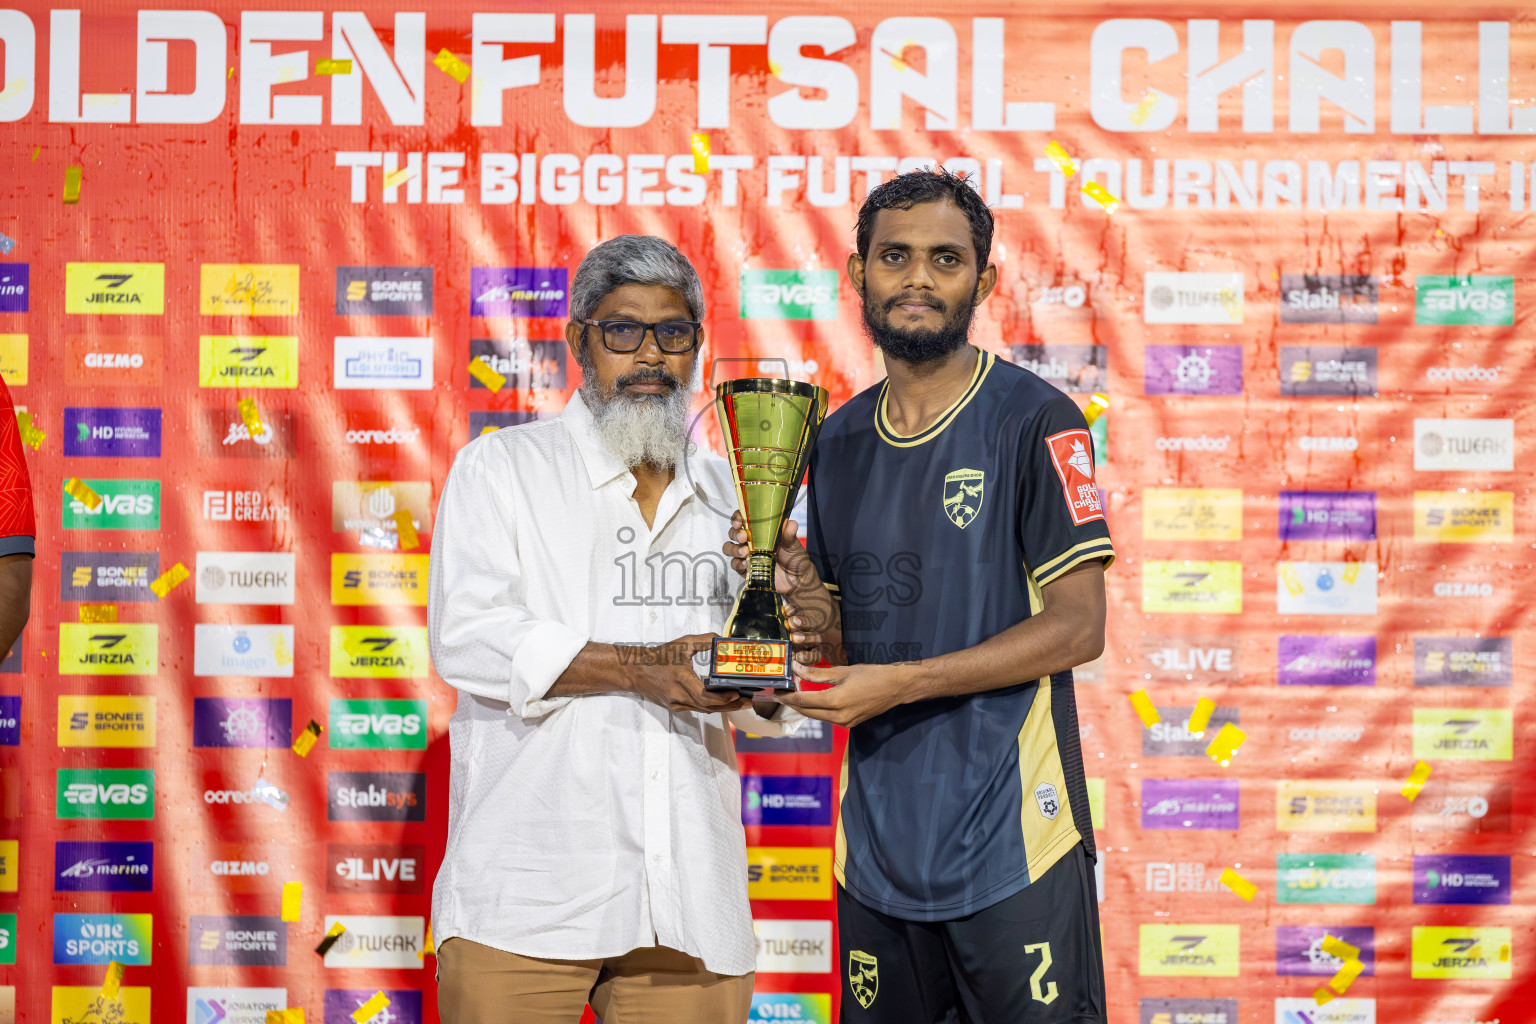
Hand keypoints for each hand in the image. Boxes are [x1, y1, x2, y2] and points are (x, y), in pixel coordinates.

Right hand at [626, 633, 751, 714]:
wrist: (636, 671)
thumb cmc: (659, 656)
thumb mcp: (683, 643)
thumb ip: (704, 640)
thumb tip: (723, 639)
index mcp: (681, 679)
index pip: (704, 696)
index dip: (723, 698)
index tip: (737, 693)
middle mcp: (679, 695)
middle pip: (709, 707)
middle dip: (730, 706)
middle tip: (748, 702)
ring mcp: (677, 704)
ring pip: (704, 710)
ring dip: (723, 708)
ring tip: (741, 703)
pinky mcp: (675, 707)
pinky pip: (697, 709)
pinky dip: (711, 706)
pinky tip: (724, 702)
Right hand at [721, 515, 837, 661]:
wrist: (797, 580)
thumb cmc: (795, 558)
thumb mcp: (793, 544)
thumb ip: (789, 534)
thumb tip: (791, 523)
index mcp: (761, 531)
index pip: (744, 519)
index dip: (737, 518)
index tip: (740, 521)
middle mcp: (751, 541)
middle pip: (733, 533)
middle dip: (735, 534)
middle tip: (744, 537)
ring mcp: (747, 555)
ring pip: (730, 548)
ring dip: (734, 549)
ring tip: (745, 552)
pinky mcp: (747, 569)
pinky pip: (735, 565)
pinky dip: (738, 564)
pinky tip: (747, 564)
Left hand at [774, 662, 914, 728]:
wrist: (896, 688)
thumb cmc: (872, 675)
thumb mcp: (842, 671)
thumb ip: (816, 673)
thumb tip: (796, 668)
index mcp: (836, 702)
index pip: (803, 701)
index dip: (787, 697)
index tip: (774, 691)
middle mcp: (838, 717)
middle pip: (807, 712)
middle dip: (792, 703)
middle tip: (779, 693)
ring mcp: (845, 723)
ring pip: (817, 716)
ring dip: (803, 707)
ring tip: (792, 695)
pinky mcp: (849, 724)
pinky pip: (827, 718)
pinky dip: (817, 709)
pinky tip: (811, 700)